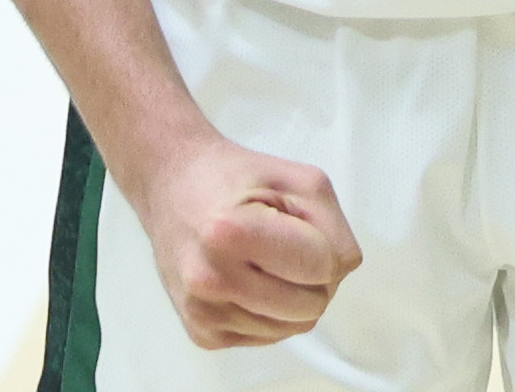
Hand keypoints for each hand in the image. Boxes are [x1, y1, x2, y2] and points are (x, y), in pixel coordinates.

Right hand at [139, 133, 362, 349]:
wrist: (174, 187)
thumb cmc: (239, 178)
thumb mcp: (300, 180)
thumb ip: (333, 227)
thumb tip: (339, 272)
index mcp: (230, 233)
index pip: (323, 267)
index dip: (326, 245)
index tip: (303, 226)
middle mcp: (210, 279)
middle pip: (312, 306)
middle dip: (314, 276)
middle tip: (288, 244)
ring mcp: (203, 312)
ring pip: (293, 328)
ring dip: (293, 295)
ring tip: (266, 258)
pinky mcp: (201, 334)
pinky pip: (268, 336)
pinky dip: (270, 310)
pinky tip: (249, 276)